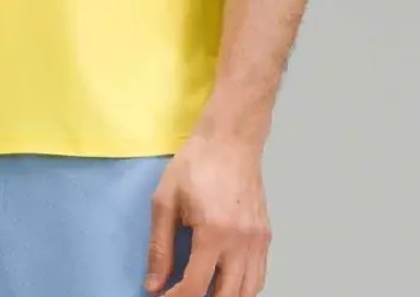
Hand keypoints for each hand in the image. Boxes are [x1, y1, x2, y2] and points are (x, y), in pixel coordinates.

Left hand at [144, 133, 270, 296]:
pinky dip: (243, 289)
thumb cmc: (195, 163)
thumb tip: (153, 284)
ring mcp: (258, 242)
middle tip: (182, 295)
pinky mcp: (266, 237)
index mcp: (213, 233)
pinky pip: (258, 277)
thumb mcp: (165, 200)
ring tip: (203, 291)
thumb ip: (160, 247)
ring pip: (248, 293)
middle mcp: (241, 243)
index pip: (196, 288)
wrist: (230, 139)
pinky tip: (225, 283)